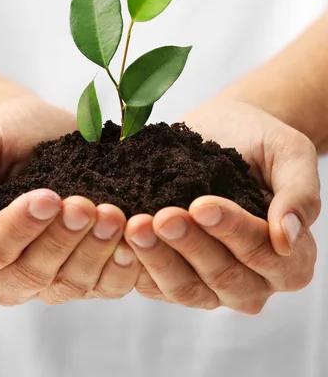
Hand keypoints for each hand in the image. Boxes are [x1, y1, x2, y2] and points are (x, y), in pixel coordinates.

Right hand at [0, 95, 139, 304]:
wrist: (40, 130)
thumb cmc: (3, 137)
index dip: (19, 228)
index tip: (48, 196)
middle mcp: (6, 273)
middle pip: (32, 274)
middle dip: (62, 239)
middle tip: (86, 206)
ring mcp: (49, 277)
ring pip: (70, 284)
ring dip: (95, 252)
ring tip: (112, 216)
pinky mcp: (86, 272)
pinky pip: (104, 285)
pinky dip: (121, 267)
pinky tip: (133, 240)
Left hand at [125, 99, 319, 312]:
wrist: (225, 128)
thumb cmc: (261, 140)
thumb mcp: (290, 153)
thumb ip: (299, 193)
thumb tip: (287, 238)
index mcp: (289, 256)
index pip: (263, 254)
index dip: (233, 231)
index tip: (202, 204)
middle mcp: (254, 280)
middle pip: (224, 277)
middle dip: (191, 246)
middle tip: (163, 216)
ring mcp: (212, 284)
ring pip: (186, 289)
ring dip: (159, 260)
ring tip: (135, 226)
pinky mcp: (175, 275)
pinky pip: (155, 285)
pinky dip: (136, 266)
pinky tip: (119, 239)